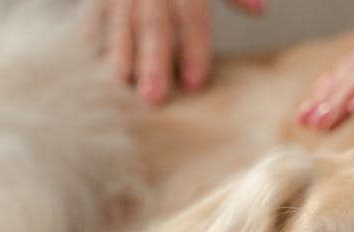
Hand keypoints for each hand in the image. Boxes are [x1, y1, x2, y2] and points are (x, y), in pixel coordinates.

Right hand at [94, 0, 266, 104]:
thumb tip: (259, 11)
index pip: (192, 15)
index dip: (194, 48)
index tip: (194, 83)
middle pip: (154, 23)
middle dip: (153, 60)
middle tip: (153, 98)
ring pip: (121, 19)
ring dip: (120, 54)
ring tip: (120, 86)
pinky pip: (96, 11)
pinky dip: (94, 37)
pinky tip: (95, 63)